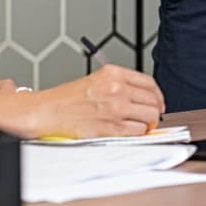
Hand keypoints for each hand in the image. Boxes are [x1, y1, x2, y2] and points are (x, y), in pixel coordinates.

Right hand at [30, 64, 164, 138]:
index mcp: (114, 73)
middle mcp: (117, 88)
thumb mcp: (98, 78)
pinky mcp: (110, 126)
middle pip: (153, 100)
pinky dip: (138, 132)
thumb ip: (121, 83)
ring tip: (142, 125)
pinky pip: (137, 131)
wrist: (48, 111)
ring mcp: (115, 108)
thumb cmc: (68, 98)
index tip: (157, 101)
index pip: (149, 83)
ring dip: (149, 123)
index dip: (157, 94)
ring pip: (150, 116)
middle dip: (155, 110)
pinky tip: (131, 131)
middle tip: (151, 116)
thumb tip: (142, 95)